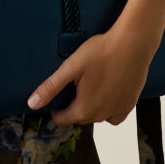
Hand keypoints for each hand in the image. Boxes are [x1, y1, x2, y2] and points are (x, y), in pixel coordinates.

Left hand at [26, 28, 152, 126]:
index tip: (59, 90)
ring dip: (91, 104)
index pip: (61, 119)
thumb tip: (32, 104)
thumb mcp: (72, 66)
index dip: (56, 106)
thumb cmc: (101, 52)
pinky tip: (107, 89)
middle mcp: (100, 116)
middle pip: (79, 116)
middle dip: (74, 102)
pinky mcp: (129, 106)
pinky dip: (108, 106)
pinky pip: (114, 114)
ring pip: (97, 115)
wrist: (132, 44)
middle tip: (76, 80)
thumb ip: (51, 87)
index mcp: (83, 110)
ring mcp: (116, 112)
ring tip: (92, 81)